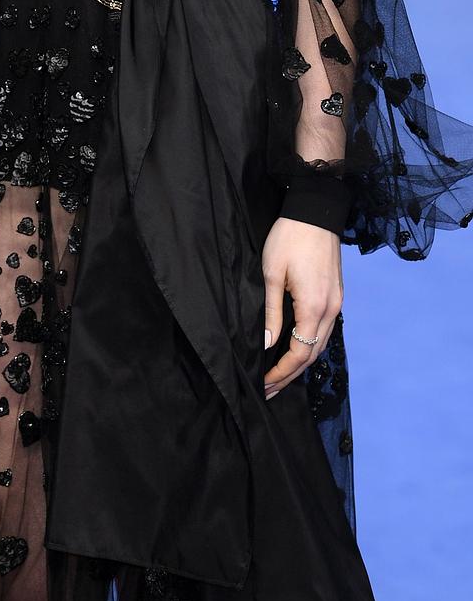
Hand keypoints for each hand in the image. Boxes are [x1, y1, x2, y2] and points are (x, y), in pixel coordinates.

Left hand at [262, 217, 342, 400]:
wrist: (316, 211)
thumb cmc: (289, 238)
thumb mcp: (272, 274)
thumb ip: (272, 312)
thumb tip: (268, 344)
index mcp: (315, 307)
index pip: (299, 353)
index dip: (280, 372)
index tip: (263, 383)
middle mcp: (331, 310)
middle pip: (312, 354)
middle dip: (289, 374)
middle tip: (269, 389)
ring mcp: (337, 303)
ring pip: (320, 344)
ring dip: (300, 362)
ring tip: (279, 375)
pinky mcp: (337, 295)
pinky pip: (324, 330)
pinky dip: (309, 345)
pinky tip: (295, 348)